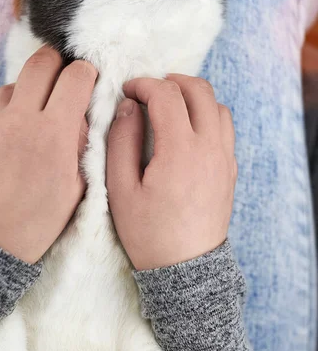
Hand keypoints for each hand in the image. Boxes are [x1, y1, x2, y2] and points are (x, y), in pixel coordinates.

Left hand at [0, 47, 96, 263]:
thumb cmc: (39, 219)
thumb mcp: (77, 186)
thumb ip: (82, 143)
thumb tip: (80, 113)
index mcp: (54, 134)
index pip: (75, 76)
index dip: (85, 74)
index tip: (86, 81)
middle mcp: (21, 120)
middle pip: (41, 62)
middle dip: (57, 65)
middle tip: (62, 84)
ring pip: (15, 82)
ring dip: (30, 91)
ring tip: (34, 117)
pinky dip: (9, 111)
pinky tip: (13, 135)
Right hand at [107, 75, 236, 269]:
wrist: (185, 268)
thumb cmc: (148, 233)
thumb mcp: (120, 189)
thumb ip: (121, 141)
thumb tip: (129, 107)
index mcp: (180, 150)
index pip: (166, 95)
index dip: (144, 85)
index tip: (127, 92)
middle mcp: (209, 147)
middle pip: (199, 90)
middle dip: (171, 81)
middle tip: (148, 91)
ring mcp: (224, 158)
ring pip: (217, 105)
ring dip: (193, 97)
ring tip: (169, 108)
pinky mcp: (230, 169)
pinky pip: (225, 128)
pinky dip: (207, 116)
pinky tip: (186, 130)